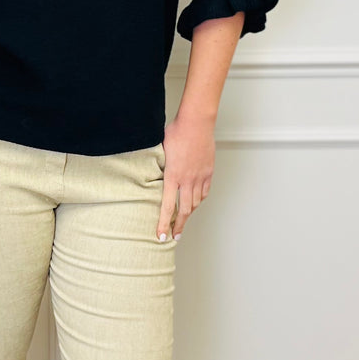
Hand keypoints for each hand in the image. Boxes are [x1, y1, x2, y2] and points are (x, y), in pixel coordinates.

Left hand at [157, 114, 214, 240]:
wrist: (196, 123)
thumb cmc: (176, 132)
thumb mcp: (160, 151)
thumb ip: (158, 166)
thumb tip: (150, 174)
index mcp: (172, 176)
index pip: (167, 206)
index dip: (163, 223)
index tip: (161, 236)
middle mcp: (187, 179)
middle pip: (184, 210)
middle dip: (178, 226)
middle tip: (174, 237)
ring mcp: (200, 176)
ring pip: (195, 202)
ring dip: (188, 214)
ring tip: (182, 221)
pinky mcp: (208, 172)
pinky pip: (204, 192)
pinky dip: (199, 200)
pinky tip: (194, 203)